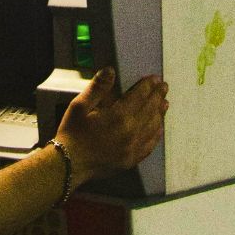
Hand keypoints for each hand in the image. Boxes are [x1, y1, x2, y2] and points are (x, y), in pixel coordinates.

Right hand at [54, 67, 168, 185]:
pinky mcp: (132, 159)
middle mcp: (130, 131)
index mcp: (118, 116)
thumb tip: (110, 70)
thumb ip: (97, 88)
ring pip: (153, 126)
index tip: (155, 78)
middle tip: (164, 87)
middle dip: (157, 96)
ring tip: (165, 103)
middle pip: (150, 109)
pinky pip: (150, 145)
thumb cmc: (72, 133)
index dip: (148, 85)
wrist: (69, 164)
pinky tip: (159, 128)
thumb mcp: (79, 106)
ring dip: (160, 113)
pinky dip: (157, 134)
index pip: (139, 96)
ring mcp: (133, 147)